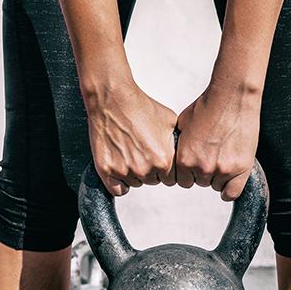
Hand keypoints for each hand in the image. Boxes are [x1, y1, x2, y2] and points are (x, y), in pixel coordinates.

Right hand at [83, 81, 177, 195]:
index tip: (157, 158)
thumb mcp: (170, 122)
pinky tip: (120, 168)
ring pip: (135, 183)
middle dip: (149, 169)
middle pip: (152, 181)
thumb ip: (177, 143)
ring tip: (129, 151)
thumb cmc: (140, 107)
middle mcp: (145, 169)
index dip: (165, 168)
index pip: (170, 179)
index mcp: (164, 161)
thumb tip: (183, 153)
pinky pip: (117, 190)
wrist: (112, 99)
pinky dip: (119, 183)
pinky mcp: (106, 170)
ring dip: (133, 173)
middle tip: (141, 151)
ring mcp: (124, 171)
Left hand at [175, 84, 260, 200]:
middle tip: (212, 155)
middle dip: (204, 171)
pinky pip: (233, 193)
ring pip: (217, 185)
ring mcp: (223, 169)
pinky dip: (231, 189)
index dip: (189, 173)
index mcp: (184, 159)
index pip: (183, 180)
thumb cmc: (209, 106)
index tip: (196, 165)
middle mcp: (202, 167)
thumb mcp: (183, 125)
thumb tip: (178, 154)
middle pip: (200, 182)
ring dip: (219, 176)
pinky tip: (230, 179)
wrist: (231, 97)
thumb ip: (181, 145)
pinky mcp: (241, 168)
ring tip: (224, 156)